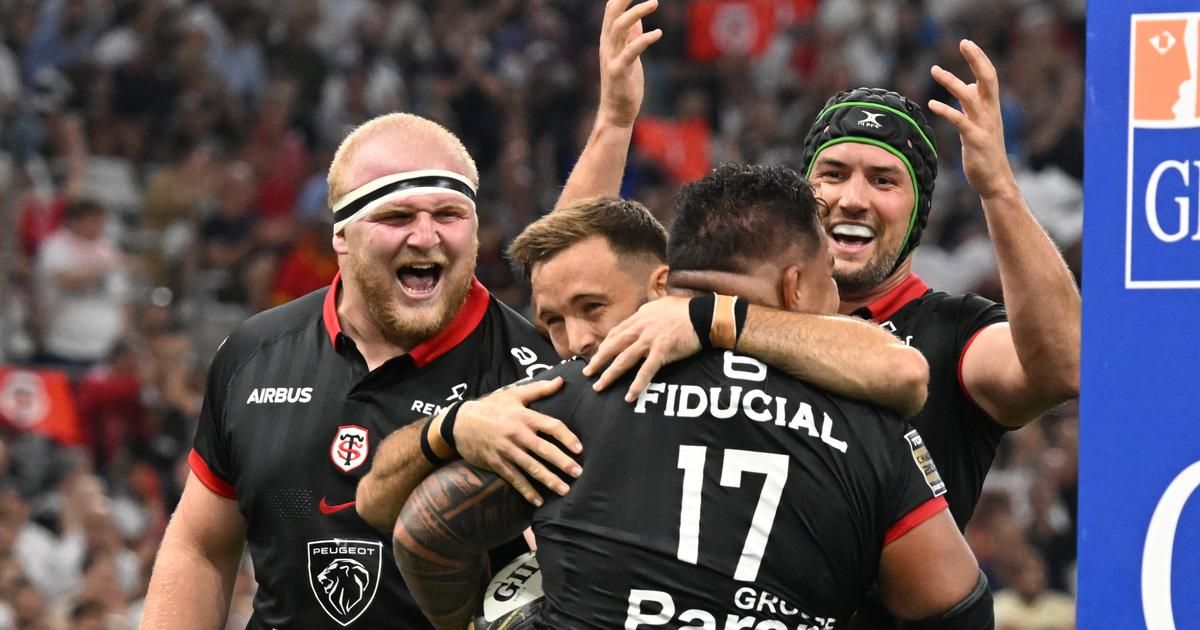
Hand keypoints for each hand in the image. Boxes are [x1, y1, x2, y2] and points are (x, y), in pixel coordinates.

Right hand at [452, 377, 582, 505]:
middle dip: (562, 462)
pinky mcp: (496, 463)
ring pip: (531, 467)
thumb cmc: (490, 406)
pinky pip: (514, 479)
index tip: (579, 448)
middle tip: (578, 473)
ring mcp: (506, 450)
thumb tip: (561, 381)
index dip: (567, 437)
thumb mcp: (513, 394)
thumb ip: (539, 389)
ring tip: (564, 490)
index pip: (551, 426)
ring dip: (548, 480)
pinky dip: (526, 491)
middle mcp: (517, 434)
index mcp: (524, 416)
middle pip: (544, 450)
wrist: (459, 422)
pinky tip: (538, 500)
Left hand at [583, 296, 699, 401]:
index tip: (598, 355)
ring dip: (610, 374)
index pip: (616, 332)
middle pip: (614, 346)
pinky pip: (646, 371)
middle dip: (599, 360)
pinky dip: (637, 384)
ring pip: (624, 360)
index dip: (605, 345)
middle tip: (588, 372)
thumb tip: (642, 315)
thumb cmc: (684, 309)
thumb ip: (648, 312)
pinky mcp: (662, 351)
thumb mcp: (660, 304)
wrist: (703, 315)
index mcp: (640, 317)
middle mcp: (641, 328)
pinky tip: (629, 396)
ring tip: (599, 386)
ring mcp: (650, 340)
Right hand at [598, 0, 662, 128]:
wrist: (616, 112)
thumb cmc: (624, 83)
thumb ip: (630, 36)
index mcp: (609, 40)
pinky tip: (658, 33)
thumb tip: (638, 18)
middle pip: (612, 13)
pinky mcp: (619, 72)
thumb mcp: (627, 54)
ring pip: (618, 28)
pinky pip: (630, 51)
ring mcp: (612, 58)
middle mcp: (607, 45)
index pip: (611, 9)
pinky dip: (644, 40)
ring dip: (636, 12)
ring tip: (655, 2)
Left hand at [928, 39, 1016, 198]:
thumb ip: (974, 104)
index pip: (989, 76)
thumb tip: (970, 85)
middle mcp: (990, 112)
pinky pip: (960, 121)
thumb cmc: (985, 151)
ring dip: (952, 82)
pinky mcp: (975, 140)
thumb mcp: (980, 122)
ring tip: (934, 70)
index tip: (967, 43)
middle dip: (976, 59)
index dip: (979, 59)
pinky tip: (932, 104)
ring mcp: (984, 126)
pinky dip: (946, 110)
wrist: (995, 180)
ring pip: (970, 96)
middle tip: (964, 43)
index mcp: (992, 107)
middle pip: (987, 79)